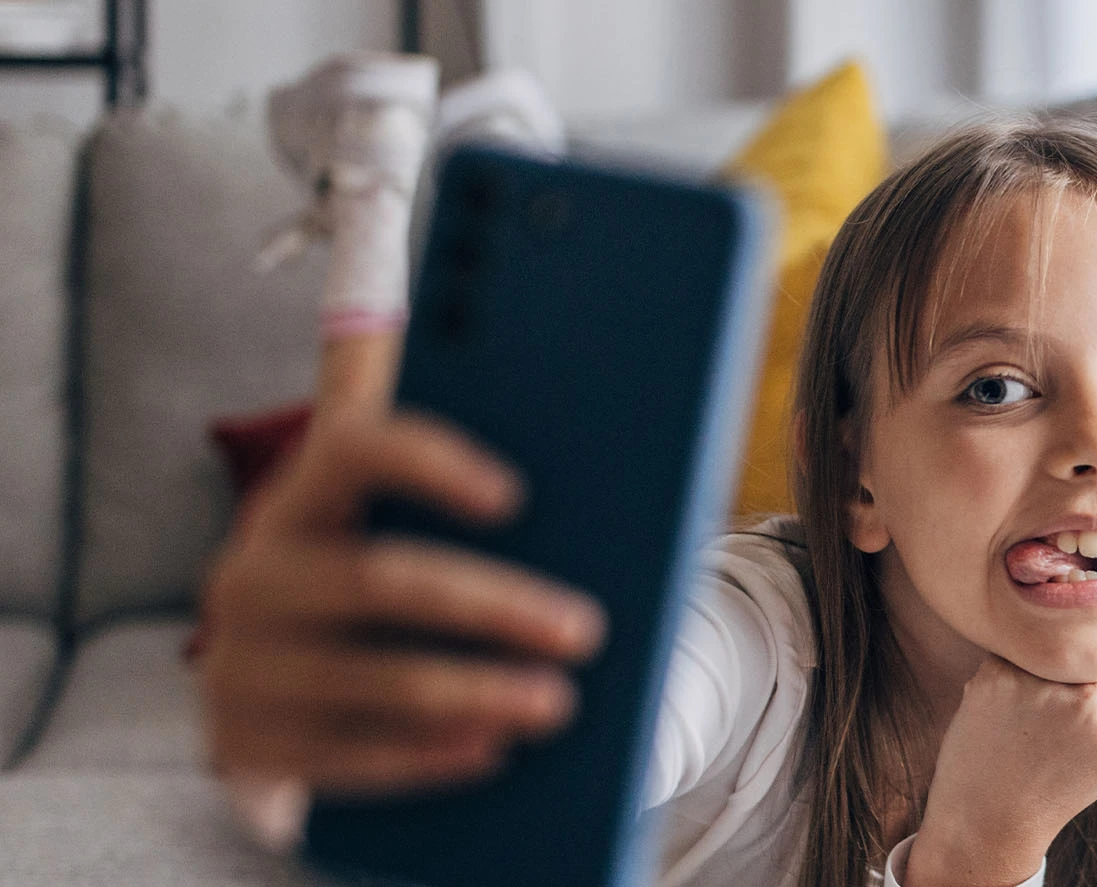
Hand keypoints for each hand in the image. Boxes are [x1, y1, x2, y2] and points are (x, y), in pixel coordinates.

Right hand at [197, 413, 605, 809]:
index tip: (514, 495)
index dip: (429, 463)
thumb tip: (464, 323)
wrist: (254, 702)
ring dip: (474, 691)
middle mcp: (253, 576)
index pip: (349, 450)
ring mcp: (239, 665)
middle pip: (381, 578)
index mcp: (295, 502)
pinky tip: (494, 750)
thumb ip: (407, 435)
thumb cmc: (351, 584)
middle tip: (585, 629)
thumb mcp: (366, 510)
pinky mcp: (243, 745)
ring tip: (558, 701)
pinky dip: (429, 756)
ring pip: (372, 678)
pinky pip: (350, 756)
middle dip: (492, 604)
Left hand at [905, 645, 1096, 885]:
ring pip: (1051, 641)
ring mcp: (1042, 687)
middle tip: (1057, 706)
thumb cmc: (1060, 783)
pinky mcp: (998, 678)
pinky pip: (1014, 650)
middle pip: (1094, 642)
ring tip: (1030, 713)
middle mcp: (1091, 702)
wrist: (990, 820)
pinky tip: (1004, 709)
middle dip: (1079, 662)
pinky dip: (1010, 670)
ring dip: (1042, 663)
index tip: (1096, 695)